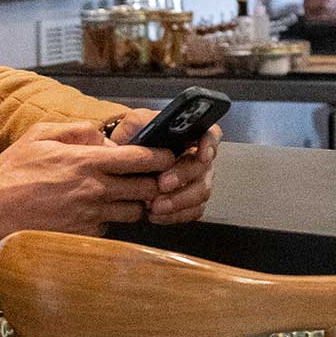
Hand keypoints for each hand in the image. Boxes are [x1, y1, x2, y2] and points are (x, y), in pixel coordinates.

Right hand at [0, 120, 176, 245]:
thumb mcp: (41, 135)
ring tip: (122, 196)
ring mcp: (91, 216)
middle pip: (147, 189)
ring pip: (133, 212)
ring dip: (134, 204)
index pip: (141, 160)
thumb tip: (103, 139)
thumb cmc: (14, 172)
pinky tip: (94, 212)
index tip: (168, 156)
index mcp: (88, 161)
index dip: (162, 157)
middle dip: (154, 183)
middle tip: (152, 178)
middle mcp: (95, 190)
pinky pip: (110, 227)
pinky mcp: (84, 235)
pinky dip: (109, 220)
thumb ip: (77, 131)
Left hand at [104, 110, 218, 223]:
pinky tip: (155, 214)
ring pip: (200, 193)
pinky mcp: (191, 202)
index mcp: (189, 134)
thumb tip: (147, 124)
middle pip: (203, 168)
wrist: (124, 166)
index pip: (210, 134)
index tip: (202, 155)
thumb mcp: (132, 125)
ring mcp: (197, 181)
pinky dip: (174, 215)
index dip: (210, 145)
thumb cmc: (133, 142)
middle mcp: (198, 158)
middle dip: (183, 178)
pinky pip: (192, 211)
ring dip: (178, 201)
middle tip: (162, 184)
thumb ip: (139, 121)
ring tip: (155, 205)